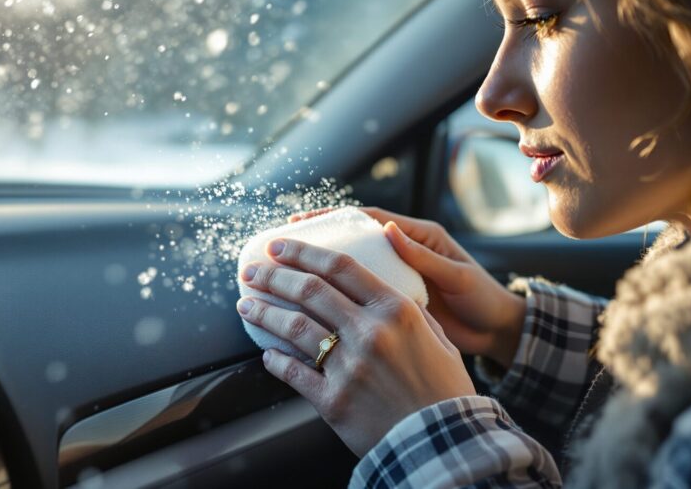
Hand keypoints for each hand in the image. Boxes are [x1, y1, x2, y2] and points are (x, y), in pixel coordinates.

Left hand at [236, 238, 474, 456]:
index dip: (304, 252)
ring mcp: (348, 367)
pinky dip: (275, 361)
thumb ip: (412, 312)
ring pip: (293, 327)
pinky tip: (266, 354)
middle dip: (273, 276)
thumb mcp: (439, 339)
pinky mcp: (333, 400)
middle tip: (252, 272)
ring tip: (246, 305)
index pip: (340, 267)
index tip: (279, 245)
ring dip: (264, 312)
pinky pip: (293, 373)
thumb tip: (391, 292)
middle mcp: (369, 333)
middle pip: (309, 291)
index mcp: (395, 311)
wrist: (442, 445)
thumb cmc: (444, 392)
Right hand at [290, 207, 525, 367]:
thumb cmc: (483, 299)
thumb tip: (390, 231)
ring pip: (349, 269)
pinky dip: (336, 297)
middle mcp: (401, 253)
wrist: (498, 333)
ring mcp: (395, 279)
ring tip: (286, 275)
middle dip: (315, 241)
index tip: (300, 223)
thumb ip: (424, 256)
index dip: (333, 218)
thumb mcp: (456, 276)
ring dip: (320, 269)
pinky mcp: (393, 303)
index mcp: (417, 237)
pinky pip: (358, 294)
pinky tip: (311, 308)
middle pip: (350, 241)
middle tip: (278, 247)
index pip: (368, 219)